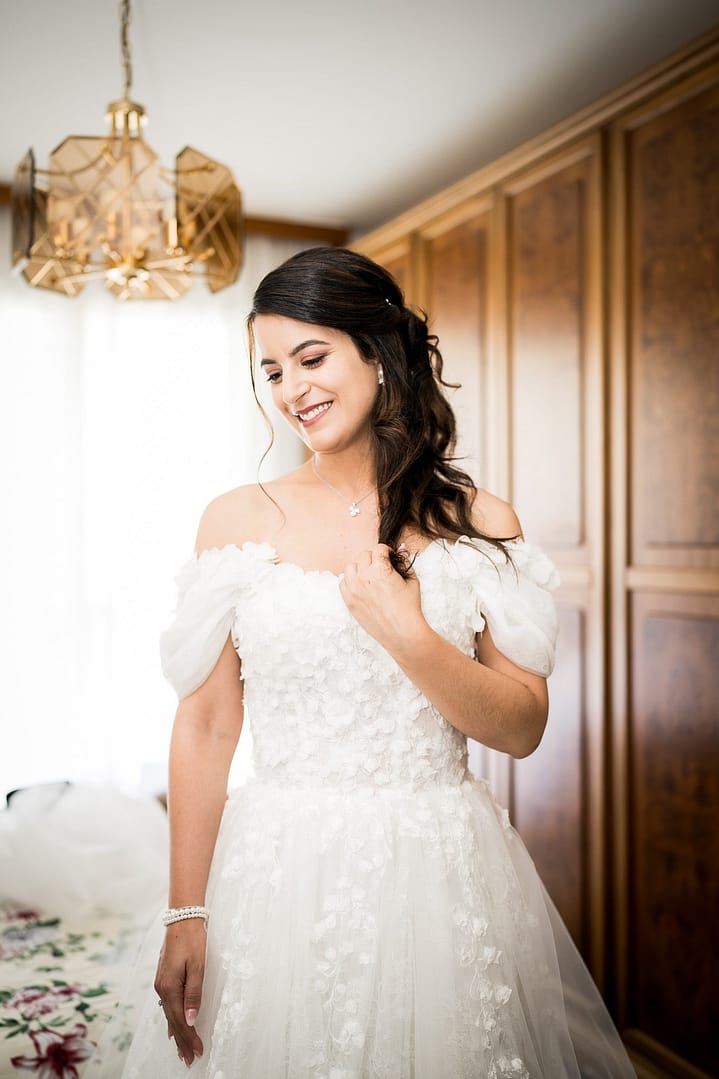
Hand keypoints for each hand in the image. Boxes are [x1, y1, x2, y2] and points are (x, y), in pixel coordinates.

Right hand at [154, 920, 205, 1067]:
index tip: (197, 1052)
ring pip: (169, 1014)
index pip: (180, 1021)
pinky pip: (167, 1004)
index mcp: (169, 988)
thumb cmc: (192, 940)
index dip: (189, 1038)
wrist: (182, 918)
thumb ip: (194, 993)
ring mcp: (161, 983)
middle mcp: (162, 988)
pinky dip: (171, 1019)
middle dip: (182, 1041)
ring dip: (177, 1032)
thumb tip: (190, 1020)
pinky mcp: (163, 977)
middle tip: (189, 1059)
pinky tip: (172, 1027)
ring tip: (182, 1049)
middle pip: (173, 1021)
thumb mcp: (198, 966)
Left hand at [339, 544, 425, 650]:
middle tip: (381, 566)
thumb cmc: (409, 607)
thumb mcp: (412, 581)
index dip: (386, 551)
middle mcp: (364, 576)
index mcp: (381, 569)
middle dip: (373, 558)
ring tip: (369, 575)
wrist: (401, 632)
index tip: (389, 556)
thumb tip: (402, 548)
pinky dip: (350, 580)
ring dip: (360, 567)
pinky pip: (343, 582)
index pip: (378, 549)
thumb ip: (404, 563)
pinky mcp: (349, 600)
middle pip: (363, 555)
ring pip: (351, 566)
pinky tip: (361, 585)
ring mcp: (354, 589)